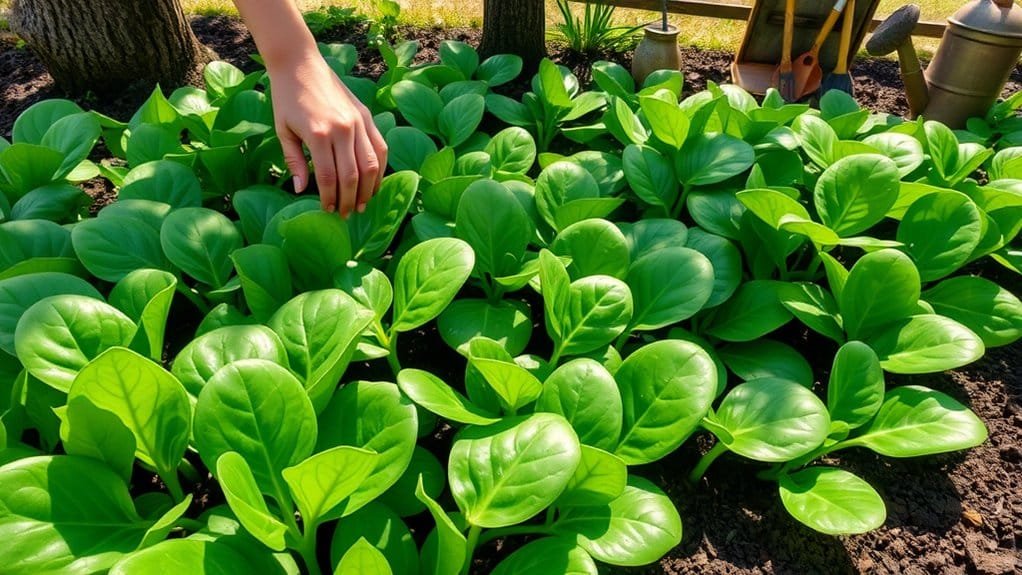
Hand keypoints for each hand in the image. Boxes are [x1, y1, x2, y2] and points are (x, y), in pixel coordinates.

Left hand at [268, 54, 387, 216]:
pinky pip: (380, 147)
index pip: (329, 177)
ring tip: (362, 204)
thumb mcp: (283, 131)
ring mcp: (357, 122)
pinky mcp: (366, 116)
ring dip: (369, 188)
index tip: (328, 210)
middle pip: (352, 175)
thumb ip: (294, 162)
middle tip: (346, 214)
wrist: (300, 64)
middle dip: (350, 199)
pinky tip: (373, 182)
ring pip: (371, 164)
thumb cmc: (286, 98)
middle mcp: (342, 129)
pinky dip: (380, 168)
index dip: (330, 198)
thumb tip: (301, 190)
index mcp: (319, 134)